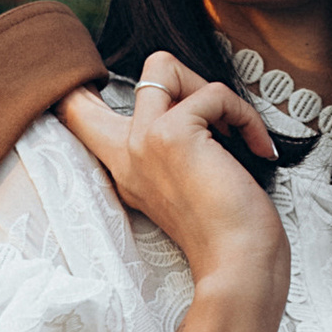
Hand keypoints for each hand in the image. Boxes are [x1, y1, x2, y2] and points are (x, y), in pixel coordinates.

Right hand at [62, 58, 287, 298]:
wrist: (239, 265)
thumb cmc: (228, 233)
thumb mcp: (186, 184)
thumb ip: (174, 148)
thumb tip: (195, 104)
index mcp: (124, 168)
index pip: (75, 114)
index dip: (80, 89)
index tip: (125, 93)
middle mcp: (125, 152)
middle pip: (98, 82)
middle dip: (154, 81)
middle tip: (209, 115)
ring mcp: (142, 141)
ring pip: (161, 66)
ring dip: (208, 89)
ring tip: (233, 126)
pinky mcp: (171, 134)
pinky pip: (214, 92)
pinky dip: (245, 114)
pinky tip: (257, 146)